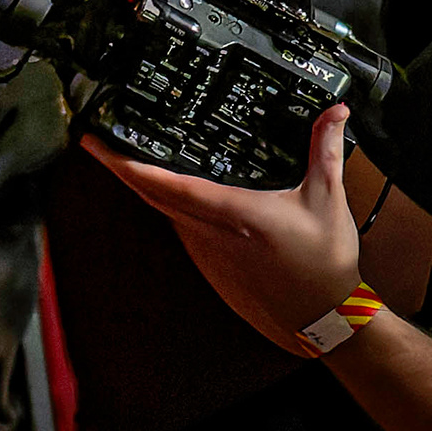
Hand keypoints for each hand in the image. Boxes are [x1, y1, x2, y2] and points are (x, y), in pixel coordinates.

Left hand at [83, 105, 363, 356]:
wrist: (324, 319)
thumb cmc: (324, 262)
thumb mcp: (327, 199)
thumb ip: (325, 151)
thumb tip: (334, 111)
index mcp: (233, 213)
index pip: (168, 185)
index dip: (129, 165)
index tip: (100, 145)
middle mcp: (208, 232)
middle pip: (151, 195)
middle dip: (119, 167)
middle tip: (96, 141)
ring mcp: (204, 251)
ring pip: (162, 212)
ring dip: (142, 186)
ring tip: (125, 156)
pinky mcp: (208, 264)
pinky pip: (177, 228)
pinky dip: (165, 206)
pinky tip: (165, 191)